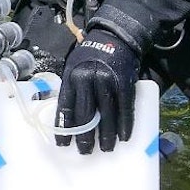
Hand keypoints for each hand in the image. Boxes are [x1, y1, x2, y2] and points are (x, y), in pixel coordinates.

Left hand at [55, 29, 138, 153]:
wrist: (114, 37)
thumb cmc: (90, 56)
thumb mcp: (73, 67)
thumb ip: (71, 89)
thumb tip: (67, 117)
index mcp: (72, 77)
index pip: (66, 108)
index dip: (64, 129)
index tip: (63, 145)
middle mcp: (88, 80)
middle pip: (86, 115)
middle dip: (86, 137)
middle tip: (86, 152)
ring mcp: (108, 82)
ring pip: (107, 115)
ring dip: (107, 135)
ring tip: (106, 149)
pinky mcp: (125, 83)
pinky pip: (125, 109)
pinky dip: (126, 125)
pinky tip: (124, 137)